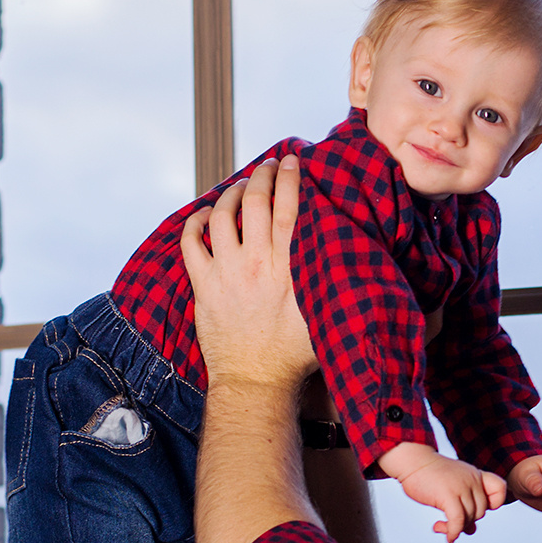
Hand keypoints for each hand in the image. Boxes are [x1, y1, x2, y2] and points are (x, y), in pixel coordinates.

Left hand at [180, 156, 316, 391]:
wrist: (255, 381)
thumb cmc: (296, 354)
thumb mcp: (324, 312)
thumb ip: (331, 279)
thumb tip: (351, 252)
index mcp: (289, 266)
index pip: (289, 207)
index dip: (291, 178)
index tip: (293, 160)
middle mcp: (256, 263)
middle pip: (257, 202)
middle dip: (263, 175)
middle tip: (269, 165)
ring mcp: (226, 272)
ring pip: (222, 215)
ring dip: (232, 194)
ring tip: (242, 186)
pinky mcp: (204, 286)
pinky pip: (190, 243)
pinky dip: (195, 222)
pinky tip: (204, 214)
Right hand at [378, 443, 505, 542]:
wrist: (413, 461)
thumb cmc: (430, 475)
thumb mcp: (453, 486)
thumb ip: (464, 504)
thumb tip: (470, 530)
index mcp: (475, 475)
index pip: (500, 488)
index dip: (494, 503)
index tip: (476, 508)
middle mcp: (472, 480)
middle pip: (481, 511)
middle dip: (467, 521)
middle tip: (450, 522)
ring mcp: (461, 487)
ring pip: (470, 518)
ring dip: (457, 528)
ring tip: (442, 527)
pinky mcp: (448, 495)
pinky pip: (458, 521)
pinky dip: (454, 532)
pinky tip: (448, 537)